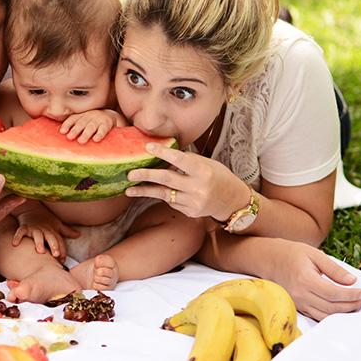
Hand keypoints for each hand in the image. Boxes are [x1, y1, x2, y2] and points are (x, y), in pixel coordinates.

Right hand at [12, 203, 80, 261]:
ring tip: (39, 251)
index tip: (63, 260)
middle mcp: (44, 230)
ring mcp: (34, 228)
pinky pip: (20, 232)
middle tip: (55, 254)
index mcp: (53, 231)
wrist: (31, 207)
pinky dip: (17, 237)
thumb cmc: (46, 218)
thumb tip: (78, 234)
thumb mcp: (57, 224)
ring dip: (38, 242)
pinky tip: (15, 244)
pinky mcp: (24, 226)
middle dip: (53, 245)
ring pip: (37, 235)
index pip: (60, 241)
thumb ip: (67, 231)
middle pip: (50, 238)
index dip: (62, 250)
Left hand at [59, 110, 122, 142]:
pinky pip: (103, 130)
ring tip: (81, 141)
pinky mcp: (107, 124)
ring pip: (91, 127)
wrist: (111, 116)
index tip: (62, 131)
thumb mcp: (84, 120)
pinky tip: (96, 139)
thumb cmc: (93, 121)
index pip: (73, 118)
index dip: (67, 124)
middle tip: (69, 137)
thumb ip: (74, 125)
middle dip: (75, 130)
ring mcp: (98, 120)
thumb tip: (61, 134)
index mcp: (82, 115)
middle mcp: (89, 116)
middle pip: (81, 123)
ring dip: (86, 134)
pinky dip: (100, 134)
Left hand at [125, 142, 244, 219]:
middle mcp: (199, 189)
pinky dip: (163, 194)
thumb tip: (163, 154)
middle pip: (167, 179)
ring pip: (164, 195)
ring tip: (128, 189)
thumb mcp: (207, 164)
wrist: (232, 201)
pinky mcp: (190, 213)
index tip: (148, 147)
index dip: (163, 153)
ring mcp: (194, 203)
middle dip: (147, 175)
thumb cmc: (218, 176)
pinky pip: (171, 202)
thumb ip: (186, 160)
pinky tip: (155, 191)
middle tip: (130, 173)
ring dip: (145, 191)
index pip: (180, 160)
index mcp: (204, 172)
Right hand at [267, 240, 360, 320]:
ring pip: (326, 316)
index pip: (333, 293)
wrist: (269, 259)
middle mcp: (300, 294)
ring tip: (357, 305)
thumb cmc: (292, 253)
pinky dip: (332, 315)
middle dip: (352, 305)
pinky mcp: (297, 307)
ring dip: (344, 313)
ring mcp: (298, 303)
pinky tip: (343, 309)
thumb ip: (334, 269)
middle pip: (332, 307)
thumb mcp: (314, 254)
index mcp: (304, 279)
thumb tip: (352, 281)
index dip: (351, 295)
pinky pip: (318, 316)